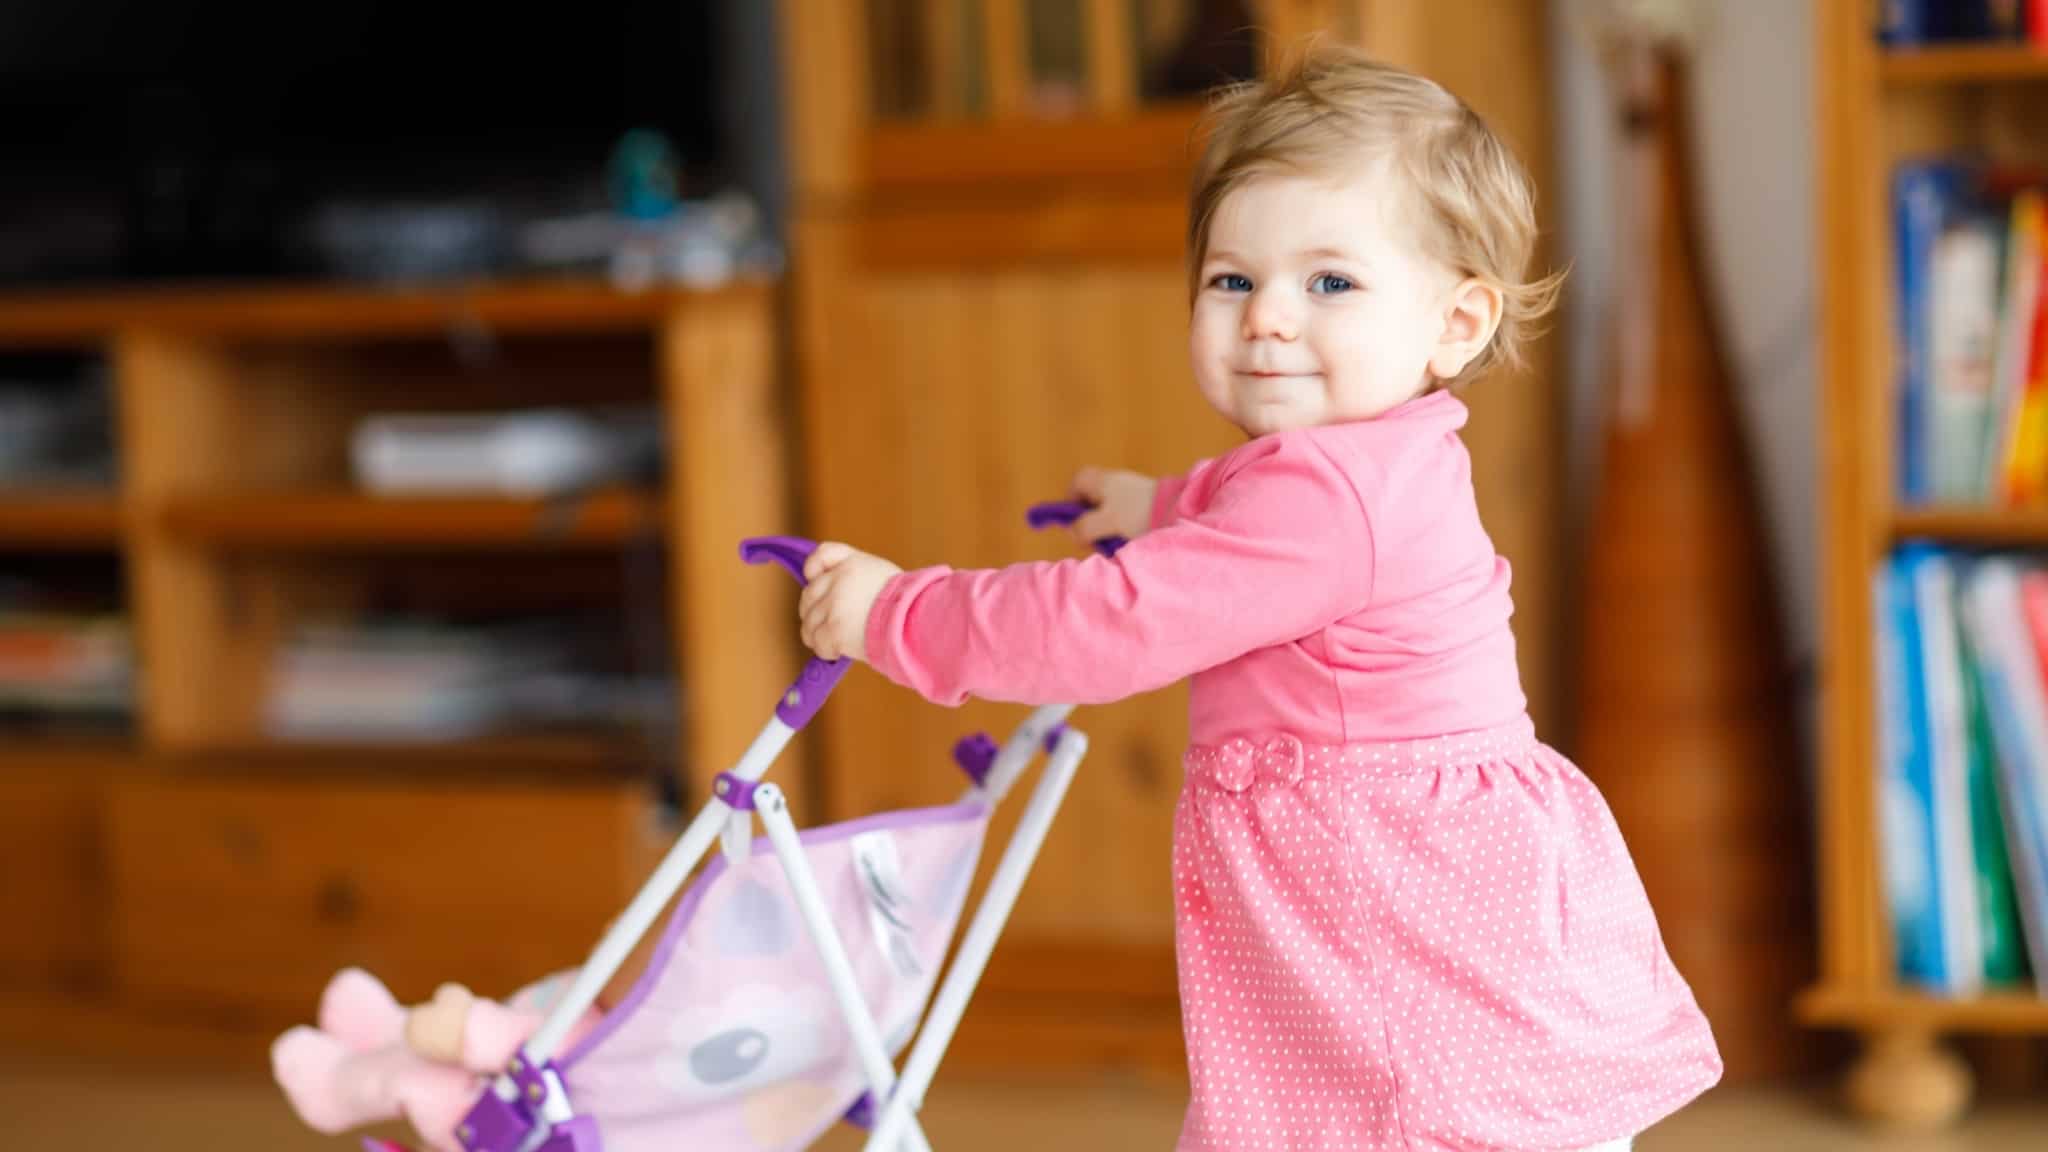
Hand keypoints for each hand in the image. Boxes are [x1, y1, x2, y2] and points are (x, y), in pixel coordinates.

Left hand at [799, 542, 902, 661]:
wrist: (915, 621)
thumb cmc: (909, 605)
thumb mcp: (887, 578)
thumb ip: (861, 582)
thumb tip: (847, 603)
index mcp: (853, 564)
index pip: (822, 555)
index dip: (814, 569)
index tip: (814, 580)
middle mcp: (838, 581)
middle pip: (808, 595)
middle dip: (814, 612)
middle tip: (830, 625)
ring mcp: (833, 606)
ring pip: (809, 623)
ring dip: (819, 635)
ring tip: (837, 643)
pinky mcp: (833, 629)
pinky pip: (817, 643)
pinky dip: (826, 651)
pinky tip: (840, 652)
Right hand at [1069, 467, 1156, 547]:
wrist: (1179, 509)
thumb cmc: (1139, 512)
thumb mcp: (1106, 522)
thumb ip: (1084, 527)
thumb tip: (1071, 532)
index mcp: (1102, 480)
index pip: (1077, 482)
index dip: (1071, 501)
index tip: (1074, 521)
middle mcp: (1115, 481)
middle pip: (1093, 498)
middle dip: (1090, 519)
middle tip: (1094, 537)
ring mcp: (1132, 490)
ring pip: (1109, 508)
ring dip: (1107, 526)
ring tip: (1113, 541)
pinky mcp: (1146, 501)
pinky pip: (1125, 514)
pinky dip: (1122, 526)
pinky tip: (1129, 538)